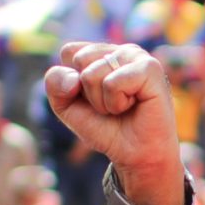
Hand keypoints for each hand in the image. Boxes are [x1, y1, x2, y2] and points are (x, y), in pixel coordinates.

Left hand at [43, 42, 182, 204]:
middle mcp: (121, 50)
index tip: (92, 99)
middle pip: (79, 60)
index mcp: (104, 52)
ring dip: (102, 102)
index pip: (69, 52)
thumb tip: (74, 78)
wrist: (134, 154)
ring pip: (92, 74)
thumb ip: (55, 84)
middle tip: (109, 106)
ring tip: (122, 108)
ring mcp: (137, 56)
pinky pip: (112, 83)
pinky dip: (116, 103)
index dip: (72, 82)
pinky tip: (133, 106)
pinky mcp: (150, 68)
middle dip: (88, 93)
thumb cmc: (105, 128)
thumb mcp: (67, 107)